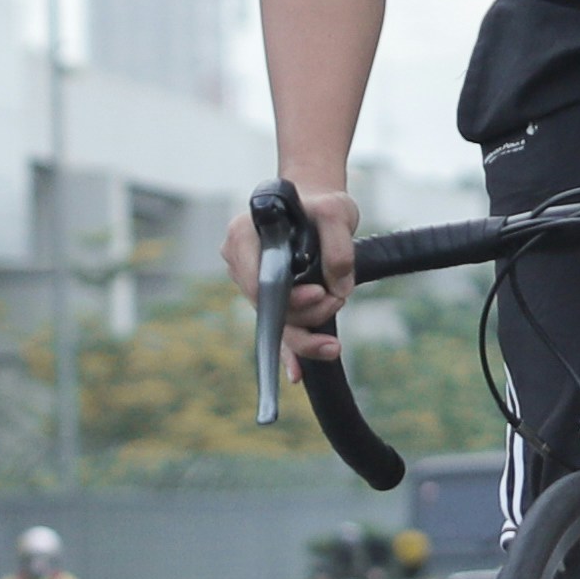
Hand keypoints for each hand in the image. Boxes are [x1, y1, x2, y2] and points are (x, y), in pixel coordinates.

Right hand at [222, 179, 363, 373]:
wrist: (316, 207)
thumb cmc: (319, 204)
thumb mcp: (336, 212)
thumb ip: (338, 247)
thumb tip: (339, 289)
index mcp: (243, 236)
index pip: (255, 280)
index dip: (286, 297)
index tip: (319, 293)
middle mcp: (240, 262)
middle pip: (267, 306)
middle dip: (306, 313)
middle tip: (336, 299)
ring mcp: (252, 284)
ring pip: (277, 320)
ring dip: (309, 326)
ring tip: (337, 304)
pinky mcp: (270, 300)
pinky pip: (277, 330)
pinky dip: (288, 352)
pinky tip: (296, 375)